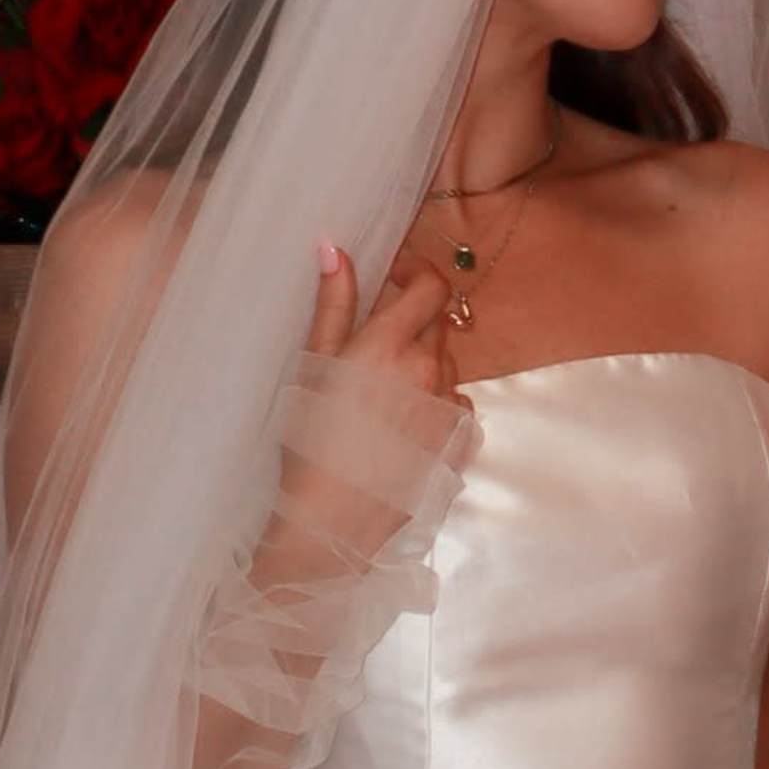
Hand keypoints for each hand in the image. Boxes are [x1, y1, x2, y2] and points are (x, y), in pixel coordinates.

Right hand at [259, 237, 465, 579]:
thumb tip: (334, 247)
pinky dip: (438, 405)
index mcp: (389, 345)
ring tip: (383, 395)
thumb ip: (333, 304)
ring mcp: (449, 408)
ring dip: (424, 366)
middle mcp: (429, 371)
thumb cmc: (310, 443)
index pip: (431, 285)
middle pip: (439, 324)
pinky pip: (457, 407)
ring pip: (448, 367)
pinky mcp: (459, 443)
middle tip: (378, 343)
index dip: (417, 273)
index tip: (396, 278)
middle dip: (414, 322)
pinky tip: (403, 425)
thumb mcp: (314, 366)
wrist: (330, 522)